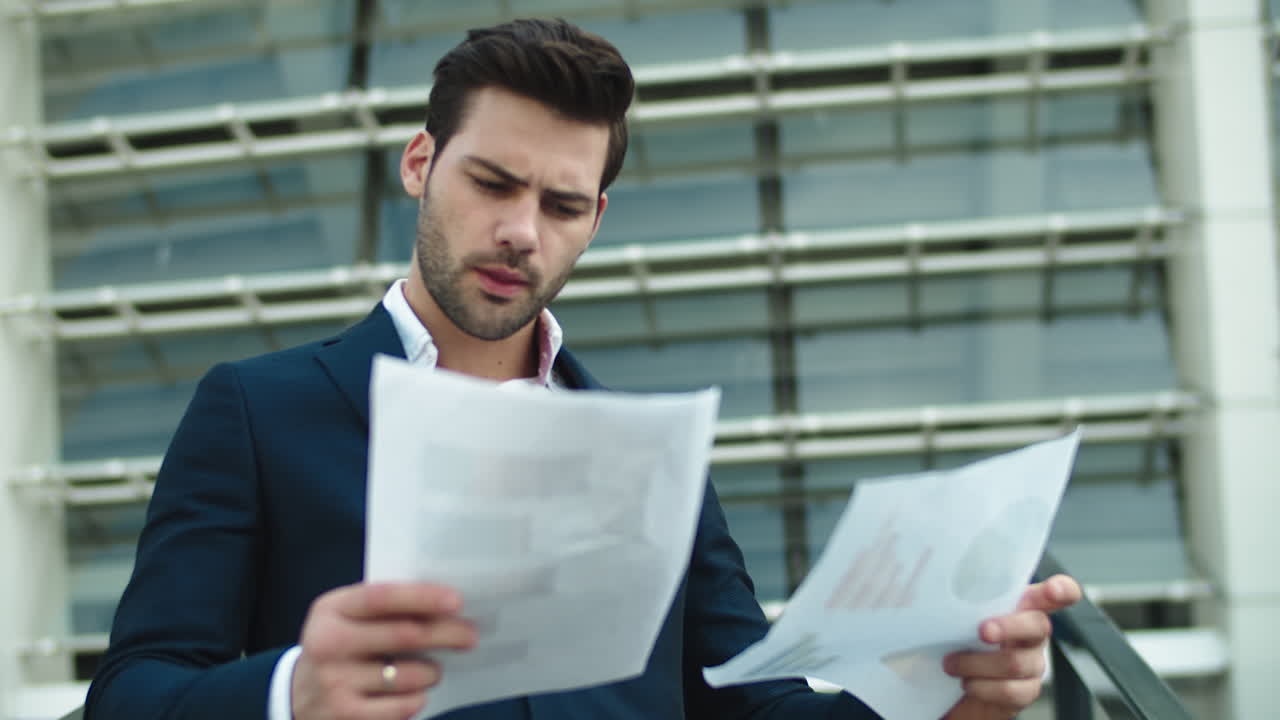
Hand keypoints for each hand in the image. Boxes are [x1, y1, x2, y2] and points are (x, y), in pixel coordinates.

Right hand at [292, 582, 477, 719]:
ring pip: (409, 675)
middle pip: (404, 635)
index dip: (422, 597)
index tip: (457, 601)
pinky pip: (403, 705)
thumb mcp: (347, 617)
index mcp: (331, 610)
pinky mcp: (346, 715)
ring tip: (432, 670)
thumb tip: (446, 605)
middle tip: (470, 635)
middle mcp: (328, 644)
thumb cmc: (340, 647)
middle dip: (447, 633)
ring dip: (432, 672)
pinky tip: (413, 692)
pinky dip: (417, 698)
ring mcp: (335, 682)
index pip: (382, 597)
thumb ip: (384, 608)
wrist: (299, 695)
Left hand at [941, 574, 1082, 719]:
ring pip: (1015, 662)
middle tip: (982, 631)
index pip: (1054, 594)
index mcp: (1020, 607)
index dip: (1062, 590)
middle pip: (1038, 625)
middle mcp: (1033, 633)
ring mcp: (1033, 663)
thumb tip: (938, 591)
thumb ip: (963, 603)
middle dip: (1008, 627)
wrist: (953, 687)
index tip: (1054, 589)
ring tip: (952, 663)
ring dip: (976, 663)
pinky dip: (981, 687)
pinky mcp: (1026, 691)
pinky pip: (1010, 690)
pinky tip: (967, 682)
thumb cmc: (958, 641)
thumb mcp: (960, 616)